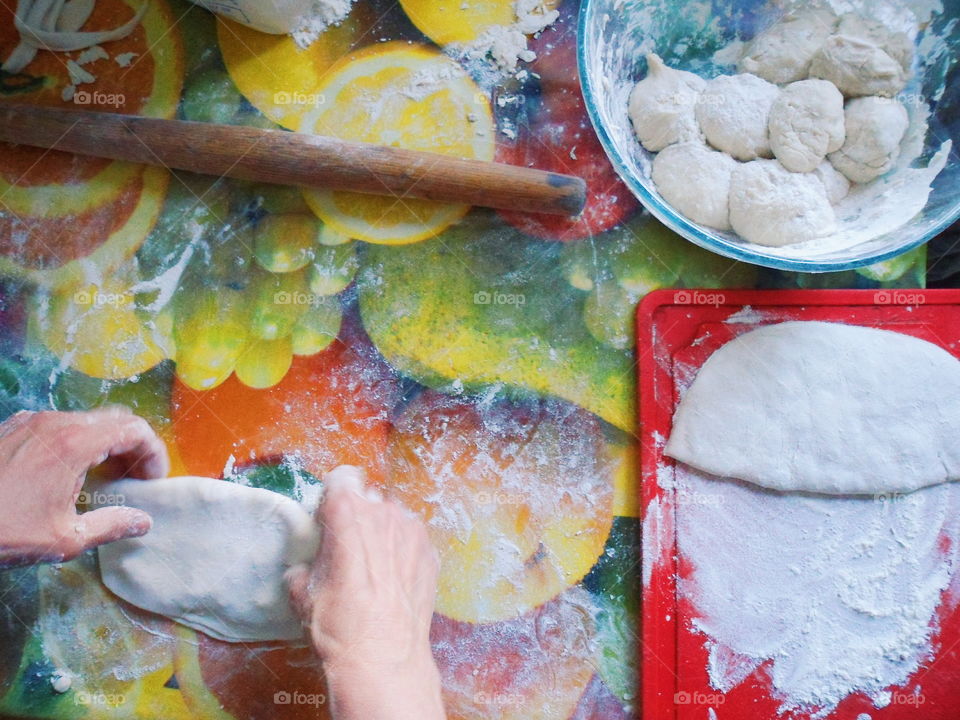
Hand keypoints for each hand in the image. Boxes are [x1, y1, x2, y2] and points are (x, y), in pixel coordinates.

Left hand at [0, 408, 168, 567]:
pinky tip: (67, 472)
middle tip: (134, 478)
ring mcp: (30, 421)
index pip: (134, 430)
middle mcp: (54, 423)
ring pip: (85, 420)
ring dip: (104, 443)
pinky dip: (76, 441)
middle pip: (113, 419)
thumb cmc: (3, 531)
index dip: (153, 453)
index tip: (152, 480)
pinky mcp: (11, 427)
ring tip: (102, 478)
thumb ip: (112, 526)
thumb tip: (142, 523)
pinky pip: (58, 425)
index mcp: (73, 443)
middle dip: (132, 446)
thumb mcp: (64, 539)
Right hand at [288, 466, 444, 719]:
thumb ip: (303, 566)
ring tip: (373, 568)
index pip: (342, 478)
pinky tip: (393, 580)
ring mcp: (412, 531)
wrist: (383, 658)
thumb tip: (305, 568)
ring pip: (393, 518)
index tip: (328, 517)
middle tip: (348, 550)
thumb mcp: (302, 593)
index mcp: (347, 513)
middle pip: (368, 499)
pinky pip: (411, 540)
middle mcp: (383, 512)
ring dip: (382, 533)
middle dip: (357, 518)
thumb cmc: (338, 624)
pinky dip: (402, 552)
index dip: (333, 496)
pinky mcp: (430, 552)